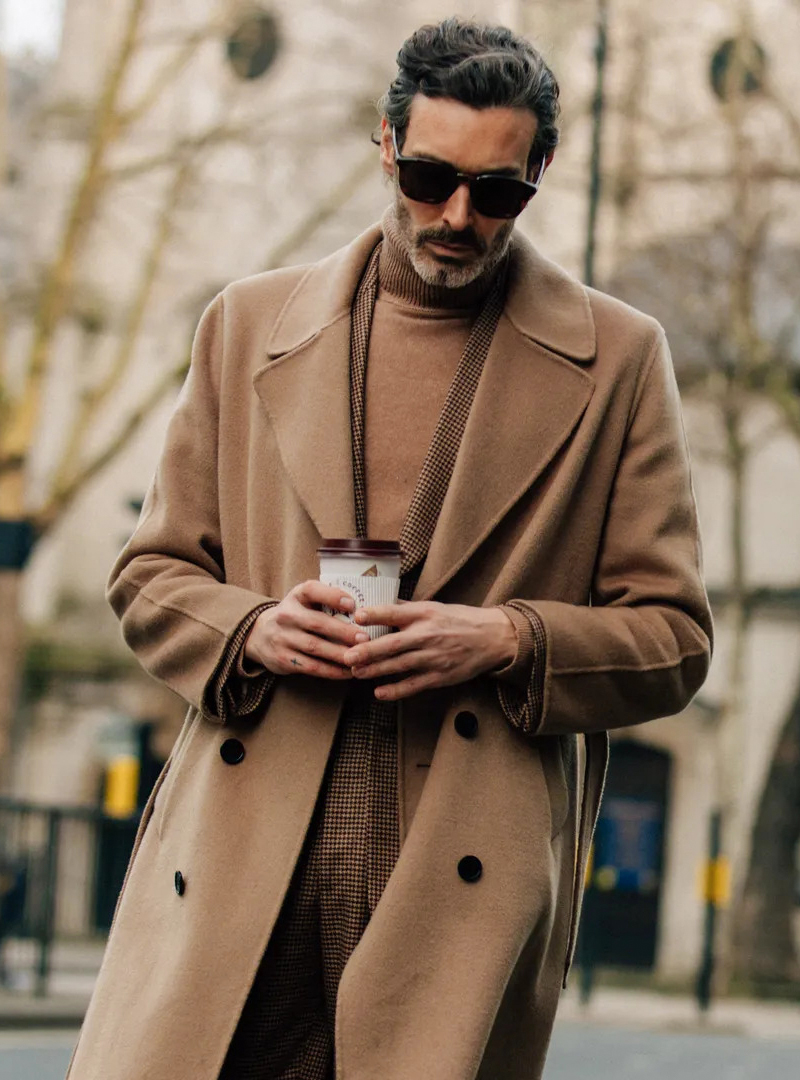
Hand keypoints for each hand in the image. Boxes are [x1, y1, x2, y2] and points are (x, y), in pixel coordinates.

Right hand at [245, 581, 369, 678]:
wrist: (260, 635)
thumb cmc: (295, 616)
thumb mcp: (304, 601)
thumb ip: (326, 601)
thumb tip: (362, 610)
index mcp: (295, 596)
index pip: (311, 590)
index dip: (332, 596)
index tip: (352, 605)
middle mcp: (286, 615)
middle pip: (317, 623)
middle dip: (343, 631)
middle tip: (364, 638)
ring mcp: (283, 638)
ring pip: (315, 647)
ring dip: (340, 654)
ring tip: (359, 657)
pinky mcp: (283, 659)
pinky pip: (311, 666)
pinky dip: (331, 671)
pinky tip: (347, 671)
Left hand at [341, 602, 516, 700]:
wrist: (493, 638)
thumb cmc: (460, 620)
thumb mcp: (434, 607)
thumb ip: (406, 609)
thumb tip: (376, 603)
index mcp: (426, 613)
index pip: (396, 612)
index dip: (376, 614)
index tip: (357, 616)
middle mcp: (428, 635)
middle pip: (394, 643)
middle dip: (369, 650)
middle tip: (347, 655)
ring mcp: (434, 657)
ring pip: (400, 665)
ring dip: (376, 670)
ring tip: (356, 673)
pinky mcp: (441, 676)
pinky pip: (414, 685)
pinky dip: (396, 690)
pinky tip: (379, 692)